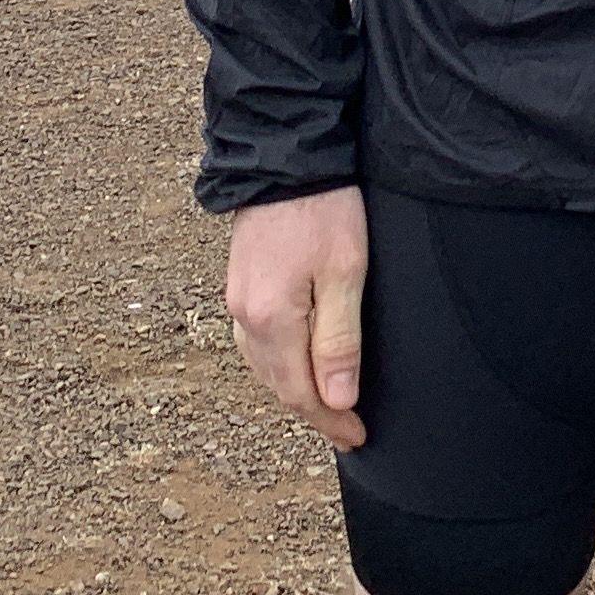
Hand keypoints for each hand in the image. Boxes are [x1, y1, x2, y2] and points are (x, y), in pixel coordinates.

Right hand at [227, 185, 369, 449]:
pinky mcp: (240, 282)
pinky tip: (294, 363)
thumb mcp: (345, 273)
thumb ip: (339, 340)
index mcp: (271, 319)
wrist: (285, 156)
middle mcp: (245, 315)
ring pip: (264, 365)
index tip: (357, 437)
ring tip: (326, 405)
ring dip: (294, 390)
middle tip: (347, 429)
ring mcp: (238, 299)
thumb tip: (337, 400)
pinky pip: (255, 341)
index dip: (330, 420)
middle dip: (313, 411)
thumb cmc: (324, 209)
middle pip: (278, 383)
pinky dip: (277, 363)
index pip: (300, 391)